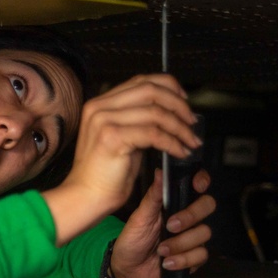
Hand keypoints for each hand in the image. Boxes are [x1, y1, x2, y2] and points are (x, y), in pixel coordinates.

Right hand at [41, 74, 201, 244]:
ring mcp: (104, 120)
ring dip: (180, 127)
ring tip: (190, 141)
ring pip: (156, 112)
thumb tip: (169, 114)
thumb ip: (138, 121)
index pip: (141, 81)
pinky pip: (154, 133)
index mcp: (100, 104)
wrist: (86, 196)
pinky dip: (173, 142)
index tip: (185, 101)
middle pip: (150, 90)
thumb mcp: (123, 139)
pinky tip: (180, 152)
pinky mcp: (112, 137)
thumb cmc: (104, 175)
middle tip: (192, 121)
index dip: (169, 87)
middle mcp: (100, 107)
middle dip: (178, 105)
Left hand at [109, 168, 215, 277]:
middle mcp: (187, 218)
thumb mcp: (139, 218)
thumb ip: (152, 197)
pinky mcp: (194, 258)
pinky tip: (167, 263)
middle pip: (207, 205)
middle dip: (191, 216)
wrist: (128, 271)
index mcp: (174, 204)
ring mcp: (192, 237)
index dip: (202, 181)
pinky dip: (182, 260)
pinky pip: (201, 255)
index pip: (196, 186)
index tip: (197, 185)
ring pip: (204, 232)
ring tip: (161, 250)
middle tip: (171, 226)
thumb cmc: (132, 241)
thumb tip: (160, 172)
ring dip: (180, 243)